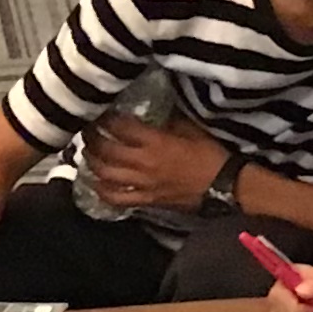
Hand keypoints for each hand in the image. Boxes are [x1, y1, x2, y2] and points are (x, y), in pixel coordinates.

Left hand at [82, 114, 231, 212]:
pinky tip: (96, 183)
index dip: (106, 118)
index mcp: (155, 142)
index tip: (99, 111)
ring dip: (93, 162)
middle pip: (107, 150)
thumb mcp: (189, 127)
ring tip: (89, 153)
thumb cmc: (210, 153)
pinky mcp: (147, 200)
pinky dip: (103, 191)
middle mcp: (144, 163)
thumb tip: (150, 111)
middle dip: (93, 139)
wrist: (225, 185)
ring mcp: (144, 184)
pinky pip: (118, 199)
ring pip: (107, 175)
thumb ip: (166, 119)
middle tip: (87, 130)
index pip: (120, 127)